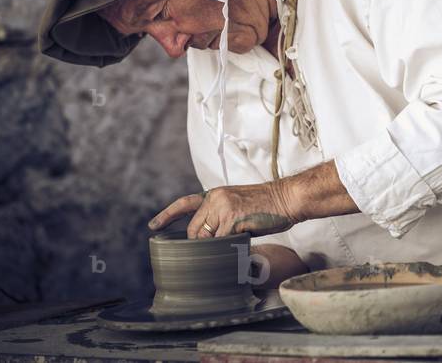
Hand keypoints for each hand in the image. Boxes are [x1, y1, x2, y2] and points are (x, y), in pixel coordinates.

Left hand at [149, 182, 297, 237]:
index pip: (185, 204)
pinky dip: (230, 248)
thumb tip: (212, 241)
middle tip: (226, 243)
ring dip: (220, 246)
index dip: (167, 216)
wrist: (289, 197)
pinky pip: (221, 243)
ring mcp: (223, 208)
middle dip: (204, 244)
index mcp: (216, 194)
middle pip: (195, 232)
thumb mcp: (240, 206)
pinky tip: (245, 238)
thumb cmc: (270, 206)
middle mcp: (215, 198)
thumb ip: (222, 218)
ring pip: (207, 239)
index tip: (153, 227)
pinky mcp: (233, 218)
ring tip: (241, 235)